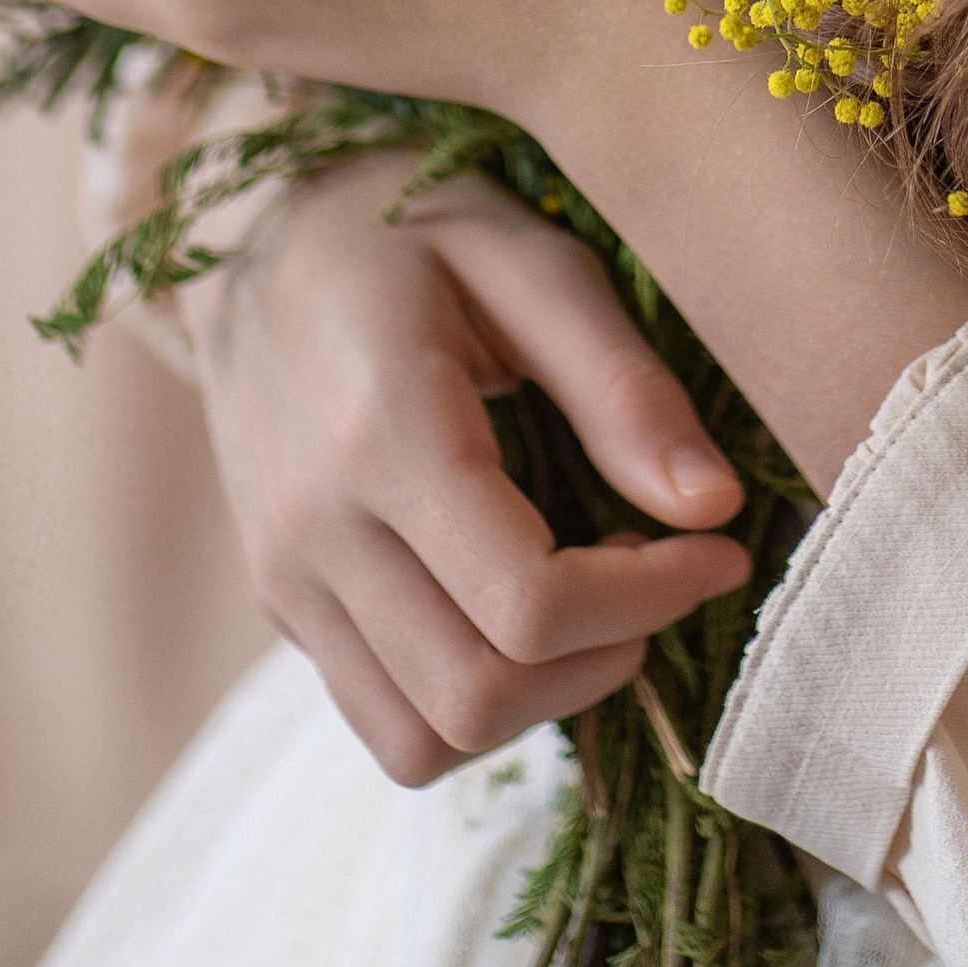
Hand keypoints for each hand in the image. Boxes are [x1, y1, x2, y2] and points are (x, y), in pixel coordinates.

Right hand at [177, 154, 752, 785]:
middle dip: (604, 658)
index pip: (529, 604)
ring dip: (537, 701)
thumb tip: (716, 508)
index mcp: (383, 433)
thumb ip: (623, 387)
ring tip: (592, 604)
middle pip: (479, 693)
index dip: (651, 599)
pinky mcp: (279, 604)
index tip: (715, 549)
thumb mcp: (530, 262)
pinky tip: (516, 610)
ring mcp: (284, 579)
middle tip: (659, 574)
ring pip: (422, 740)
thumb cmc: (407, 226)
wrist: (251, 234)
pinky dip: (468, 704)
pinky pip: (381, 717)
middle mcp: (315, 530)